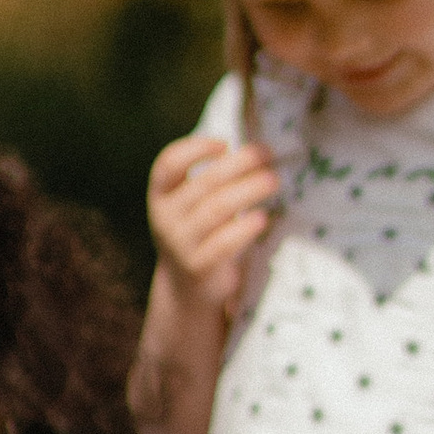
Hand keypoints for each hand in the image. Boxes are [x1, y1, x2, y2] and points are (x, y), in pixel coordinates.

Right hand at [148, 133, 278, 317]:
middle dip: (239, 164)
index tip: (224, 144)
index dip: (195, 149)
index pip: (168, 164)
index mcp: (161, 195)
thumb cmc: (199, 233)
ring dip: (248, 191)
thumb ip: (210, 179)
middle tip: (266, 154)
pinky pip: (224, 243)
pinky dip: (245, 228)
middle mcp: (165, 218)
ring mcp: (180, 244)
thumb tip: (255, 150)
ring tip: (273, 180)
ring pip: (217, 209)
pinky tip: (262, 218)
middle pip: (205, 184)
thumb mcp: (192, 205)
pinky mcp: (198, 267)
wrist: (186, 288)